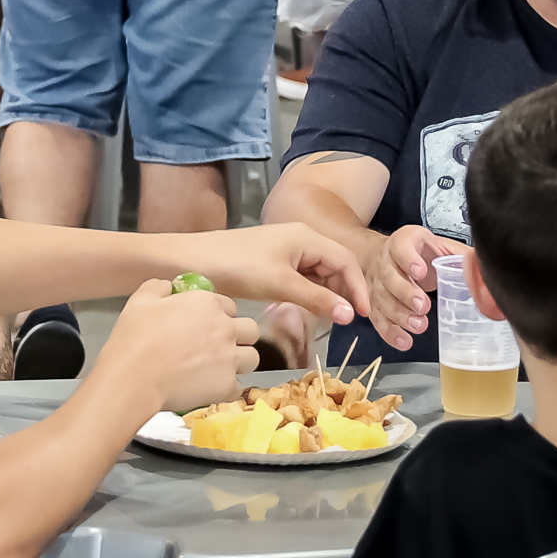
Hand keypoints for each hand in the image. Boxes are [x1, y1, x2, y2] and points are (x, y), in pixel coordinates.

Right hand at [101, 279, 258, 410]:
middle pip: (249, 330)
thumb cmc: (134, 339)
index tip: (207, 325)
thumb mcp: (140, 302)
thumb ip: (157, 288)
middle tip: (220, 346)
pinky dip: (226, 388)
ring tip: (220, 368)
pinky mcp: (226, 385)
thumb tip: (166, 286)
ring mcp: (229, 358)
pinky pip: (237, 387)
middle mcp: (225, 328)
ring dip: (239, 362)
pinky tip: (210, 388)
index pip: (230, 306)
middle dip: (238, 337)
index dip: (219, 316)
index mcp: (208, 304)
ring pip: (252, 358)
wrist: (133, 377)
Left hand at [184, 221, 371, 329]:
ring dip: (326, 294)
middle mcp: (300, 239)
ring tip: (330, 318)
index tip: (364, 315)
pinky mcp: (272, 262)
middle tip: (348, 321)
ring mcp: (285, 250)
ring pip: (318, 273)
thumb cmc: (237, 267)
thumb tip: (350, 316)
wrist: (191, 261)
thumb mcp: (280, 284)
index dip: (358, 287)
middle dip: (344, 291)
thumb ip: (317, 299)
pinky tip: (307, 309)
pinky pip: (301, 277)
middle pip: (334, 265)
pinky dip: (309, 293)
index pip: (346, 260)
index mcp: (307, 237)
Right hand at [359, 223, 454, 353]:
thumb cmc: (417, 251)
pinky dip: (390, 332)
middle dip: (405, 293)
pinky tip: (404, 340)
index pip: (402, 247)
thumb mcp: (438, 245)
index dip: (409, 259)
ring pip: (382, 300)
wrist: (385, 255)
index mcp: (403, 242)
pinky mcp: (374, 303)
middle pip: (389, 277)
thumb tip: (486, 269)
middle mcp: (385, 262)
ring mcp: (376, 283)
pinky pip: (378, 319)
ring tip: (418, 325)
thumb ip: (460, 256)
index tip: (420, 271)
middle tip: (422, 306)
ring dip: (399, 315)